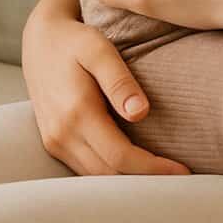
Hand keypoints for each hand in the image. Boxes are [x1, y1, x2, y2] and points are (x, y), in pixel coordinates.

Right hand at [20, 0, 190, 176]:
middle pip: (109, 174)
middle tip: (180, 180)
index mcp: (77, 113)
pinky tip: (134, 168)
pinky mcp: (53, 142)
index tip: (183, 171)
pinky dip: (110, 174)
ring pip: (95, 177)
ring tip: (162, 177)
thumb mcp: (99, 49)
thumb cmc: (75, 41)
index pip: (120, 156)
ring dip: (128, 182)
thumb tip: (141, 112)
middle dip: (145, 180)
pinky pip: (84, 169)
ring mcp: (54, 141)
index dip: (152, 168)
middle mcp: (61, 134)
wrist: (39, 41)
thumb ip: (119, 81)